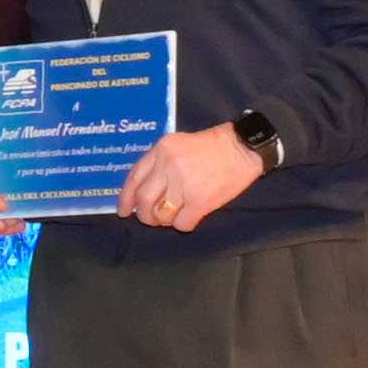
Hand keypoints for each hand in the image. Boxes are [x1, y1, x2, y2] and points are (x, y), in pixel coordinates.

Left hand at [122, 122, 267, 233]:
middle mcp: (168, 166)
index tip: (124, 211)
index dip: (126, 198)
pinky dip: (183, 224)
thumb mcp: (178, 144)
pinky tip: (190, 217)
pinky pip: (181, 223)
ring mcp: (184, 184)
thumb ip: (158, 162)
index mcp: (161, 151)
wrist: (242, 148)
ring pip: (161, 215)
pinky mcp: (200, 201)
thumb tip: (142, 189)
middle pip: (144, 200)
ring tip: (173, 216)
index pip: (134, 178)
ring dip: (164, 221)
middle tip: (151, 218)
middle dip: (144, 215)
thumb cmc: (211, 146)